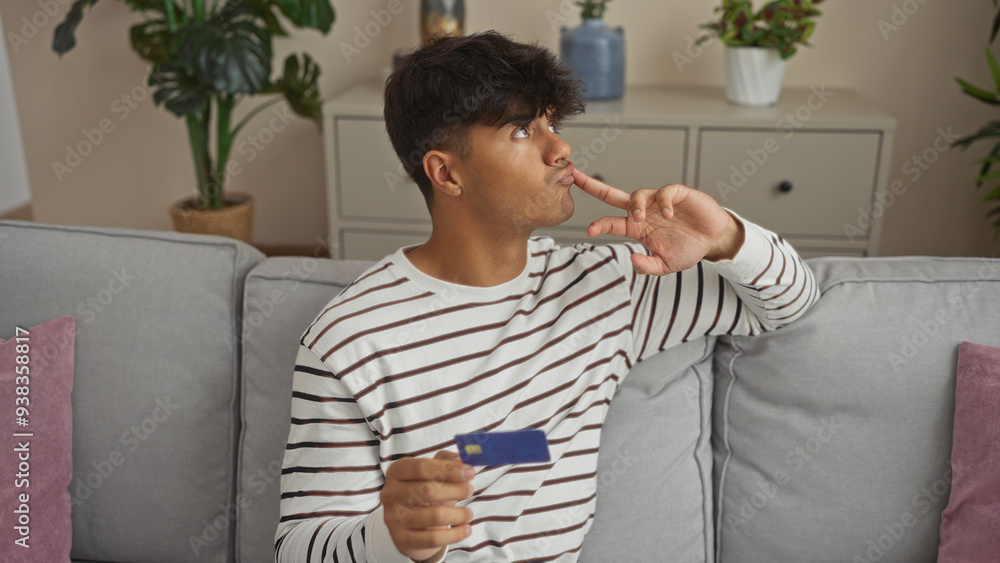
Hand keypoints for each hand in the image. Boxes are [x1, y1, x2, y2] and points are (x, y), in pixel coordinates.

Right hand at [381, 450, 474, 561]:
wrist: (410, 525)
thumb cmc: (424, 493)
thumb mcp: (433, 474)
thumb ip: (447, 462)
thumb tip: (463, 460)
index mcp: (397, 471)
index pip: (422, 467)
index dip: (448, 469)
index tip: (470, 471)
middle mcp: (391, 493)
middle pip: (427, 490)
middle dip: (455, 490)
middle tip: (470, 490)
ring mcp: (393, 517)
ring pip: (433, 515)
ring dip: (458, 514)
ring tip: (469, 513)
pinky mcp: (401, 539)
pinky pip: (433, 538)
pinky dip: (455, 534)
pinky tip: (466, 529)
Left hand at [572, 169, 744, 274]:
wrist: (713, 239)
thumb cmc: (688, 248)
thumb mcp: (666, 265)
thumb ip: (649, 266)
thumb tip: (632, 261)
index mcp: (637, 228)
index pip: (612, 222)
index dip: (601, 225)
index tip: (590, 230)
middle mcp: (643, 211)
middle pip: (613, 196)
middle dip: (593, 186)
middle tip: (575, 177)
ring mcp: (658, 201)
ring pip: (637, 194)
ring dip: (634, 205)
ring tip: (638, 217)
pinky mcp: (677, 194)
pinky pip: (664, 192)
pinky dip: (663, 202)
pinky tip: (668, 214)